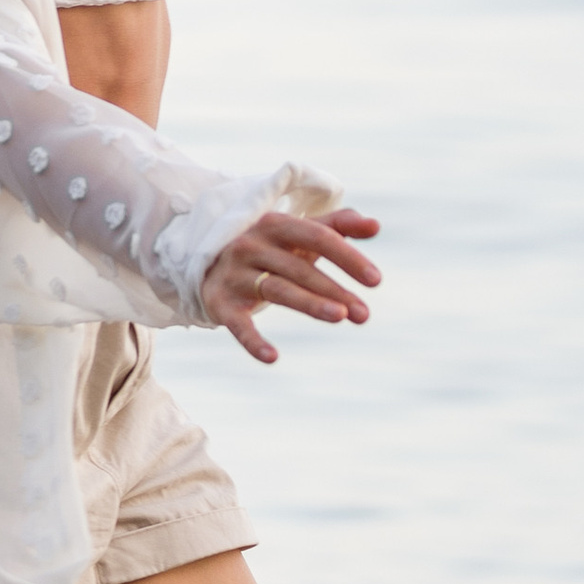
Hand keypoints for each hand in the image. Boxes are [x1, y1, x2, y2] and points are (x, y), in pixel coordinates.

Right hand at [202, 209, 382, 364]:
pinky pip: (238, 324)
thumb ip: (338, 225)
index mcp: (276, 224)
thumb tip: (375, 225)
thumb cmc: (268, 247)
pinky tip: (272, 358)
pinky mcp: (219, 302)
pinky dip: (252, 341)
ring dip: (310, 304)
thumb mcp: (299, 233)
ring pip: (277, 290)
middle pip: (300, 269)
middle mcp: (252, 245)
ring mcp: (235, 274)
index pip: (318, 237)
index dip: (348, 257)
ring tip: (340, 317)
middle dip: (334, 290)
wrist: (207, 263)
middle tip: (364, 315)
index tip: (376, 280)